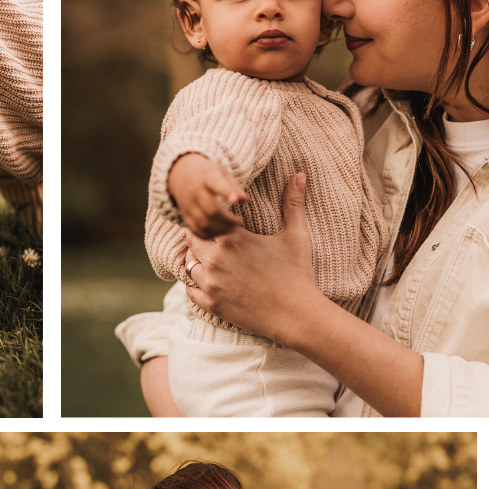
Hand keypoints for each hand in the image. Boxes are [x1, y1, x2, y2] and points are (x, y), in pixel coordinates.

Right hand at [166, 153, 245, 238]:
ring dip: (221, 230)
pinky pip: (196, 230)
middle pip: (212, 210)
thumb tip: (245, 201)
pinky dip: (210, 235)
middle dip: (229, 220)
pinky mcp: (185, 216)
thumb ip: (234, 187)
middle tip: (240, 222)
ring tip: (233, 229)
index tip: (235, 201)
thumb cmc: (208, 174)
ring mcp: (187, 205)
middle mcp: (194, 191)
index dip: (226, 193)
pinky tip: (220, 232)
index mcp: (207, 177)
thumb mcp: (222, 173)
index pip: (216, 184)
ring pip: (204, 224)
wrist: (181, 174)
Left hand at [183, 171, 320, 344]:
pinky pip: (190, 292)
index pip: (205, 222)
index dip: (207, 221)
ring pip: (188, 266)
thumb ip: (293, 203)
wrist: (296, 315)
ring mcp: (211, 284)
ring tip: (205, 260)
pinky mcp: (211, 304)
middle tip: (205, 240)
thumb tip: (300, 174)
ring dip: (195, 262)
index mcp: (233, 238)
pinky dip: (195, 286)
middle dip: (197, 240)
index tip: (211, 222)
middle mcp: (216, 259)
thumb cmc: (297, 273)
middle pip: (191, 242)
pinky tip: (205, 282)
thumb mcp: (296, 235)